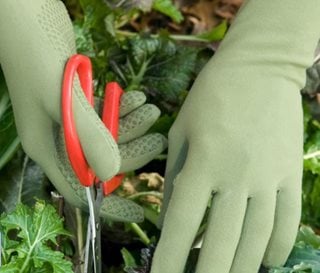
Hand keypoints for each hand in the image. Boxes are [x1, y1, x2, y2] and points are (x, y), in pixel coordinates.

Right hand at [0, 0, 166, 221]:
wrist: (24, 10)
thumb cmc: (34, 52)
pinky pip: (108, 112)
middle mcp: (60, 137)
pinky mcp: (81, 100)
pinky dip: (124, 107)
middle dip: (132, 152)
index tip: (137, 210)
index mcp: (48, 146)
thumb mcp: (62, 97)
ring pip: (109, 134)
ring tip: (153, 110)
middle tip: (158, 141)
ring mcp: (71, 118)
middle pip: (102, 160)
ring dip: (133, 124)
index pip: (80, 188)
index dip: (108, 203)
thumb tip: (112, 173)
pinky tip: (139, 97)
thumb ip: (88, 135)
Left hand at [151, 0, 319, 271]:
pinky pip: (287, 220)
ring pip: (257, 239)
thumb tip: (173, 218)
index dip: (169, 257)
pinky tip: (267, 262)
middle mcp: (237, 175)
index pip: (182, 223)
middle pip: (222, 241)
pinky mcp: (291, 174)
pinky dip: (277, 247)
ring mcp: (269, 176)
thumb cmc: (211, 96)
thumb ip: (176, 178)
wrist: (259, 68)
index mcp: (203, 161)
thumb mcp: (181, 132)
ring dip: (241, 267)